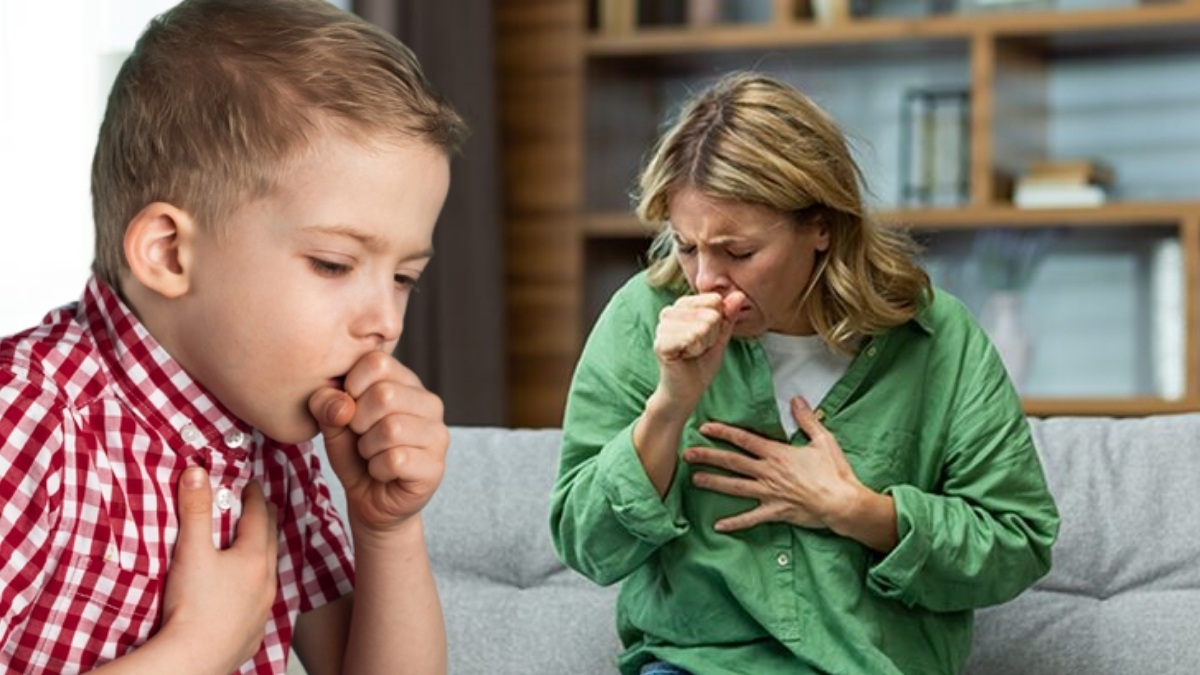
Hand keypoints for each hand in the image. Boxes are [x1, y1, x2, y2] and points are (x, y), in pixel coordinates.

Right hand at [159, 468, 278, 672]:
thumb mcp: (191, 551)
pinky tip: (248, 599)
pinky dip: (255, 594)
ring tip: (257, 550)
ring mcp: (261, 612)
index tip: (252, 485)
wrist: (192, 661)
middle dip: (265, 523)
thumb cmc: (192, 608)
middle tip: (263, 509)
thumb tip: (197, 473)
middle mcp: (265, 584)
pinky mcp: (250, 636)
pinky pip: (258, 608)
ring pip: (268, 577)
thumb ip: (196, 510)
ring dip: (263, 559)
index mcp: (254, 559)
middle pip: (270, 544)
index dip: (255, 498)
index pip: (259, 518)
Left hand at [308, 351, 447, 540]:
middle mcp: (429, 403)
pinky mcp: (436, 466)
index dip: (351, 386)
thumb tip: (339, 400)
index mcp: (406, 382)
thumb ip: (327, 406)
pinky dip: (377, 470)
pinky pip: (395, 460)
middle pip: (384, 394)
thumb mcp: (332, 425)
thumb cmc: (356, 456)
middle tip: (361, 438)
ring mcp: (438, 434)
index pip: (376, 362)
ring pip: (391, 429)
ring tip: (372, 456)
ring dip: (368, 449)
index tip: (350, 409)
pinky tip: (382, 473)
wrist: (370, 501)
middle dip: (358, 422)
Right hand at [652, 291, 745, 414]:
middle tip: (699, 348)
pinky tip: (685, 356)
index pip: (714, 300)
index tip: (707, 337)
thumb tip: (739, 295)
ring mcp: (662, 326)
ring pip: (701, 327)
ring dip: (703, 345)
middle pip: (710, 314)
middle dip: (711, 336)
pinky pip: (689, 338)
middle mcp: (669, 311)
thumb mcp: (720, 337)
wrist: (686, 391)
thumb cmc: (700, 363)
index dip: (718, 323)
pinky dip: (694, 350)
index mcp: (683, 306)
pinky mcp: (660, 343)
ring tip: (692, 353)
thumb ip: (728, 316)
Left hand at [683, 397, 865, 532]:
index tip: (705, 428)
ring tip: (695, 480)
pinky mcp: (775, 512)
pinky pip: (750, 518)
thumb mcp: (822, 440)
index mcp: (777, 454)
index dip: (723, 432)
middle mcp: (768, 472)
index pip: (744, 439)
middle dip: (708, 457)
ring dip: (713, 483)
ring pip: (735, 487)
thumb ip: (806, 419)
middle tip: (687, 454)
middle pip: (732, 462)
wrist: (842, 502)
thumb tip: (797, 400)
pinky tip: (718, 525)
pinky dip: (734, 523)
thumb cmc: (834, 472)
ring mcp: (769, 493)